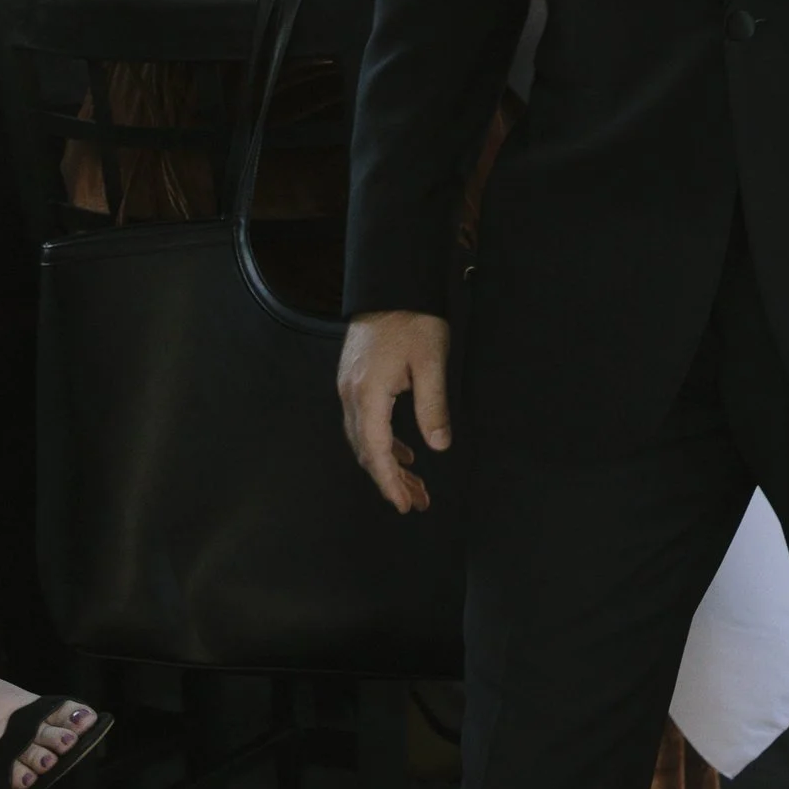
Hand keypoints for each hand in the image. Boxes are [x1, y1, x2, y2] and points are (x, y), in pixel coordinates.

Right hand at [339, 310, 451, 513]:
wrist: (391, 284)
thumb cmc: (413, 319)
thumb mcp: (431, 362)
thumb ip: (433, 406)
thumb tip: (439, 445)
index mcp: (367, 393)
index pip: (375, 451)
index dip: (390, 482)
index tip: (405, 504)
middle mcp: (351, 394)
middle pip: (366, 450)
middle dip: (391, 480)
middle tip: (417, 502)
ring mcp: (349, 387)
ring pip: (364, 439)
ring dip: (388, 464)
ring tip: (414, 485)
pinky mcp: (355, 380)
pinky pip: (365, 422)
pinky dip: (383, 443)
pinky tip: (404, 453)